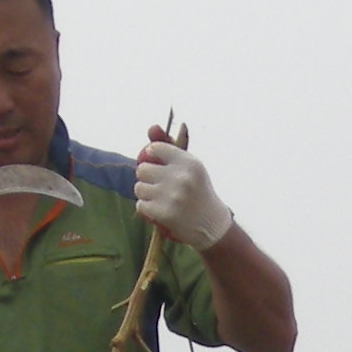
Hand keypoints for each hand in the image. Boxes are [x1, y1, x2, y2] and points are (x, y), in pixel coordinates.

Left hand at [131, 135, 233, 253]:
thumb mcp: (190, 167)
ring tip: (160, 199)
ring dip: (146, 194)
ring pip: (139, 187)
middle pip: (142, 169)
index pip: (154, 149)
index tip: (159, 166)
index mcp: (189, 163)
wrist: (212, 226)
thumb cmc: (198, 192)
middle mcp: (182, 177)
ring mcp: (172, 196)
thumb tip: (151, 126)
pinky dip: (147, 209)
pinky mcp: (164, 214)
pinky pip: (140, 205)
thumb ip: (169, 146)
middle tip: (160, 186)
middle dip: (147, 177)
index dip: (152, 158)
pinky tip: (160, 211)